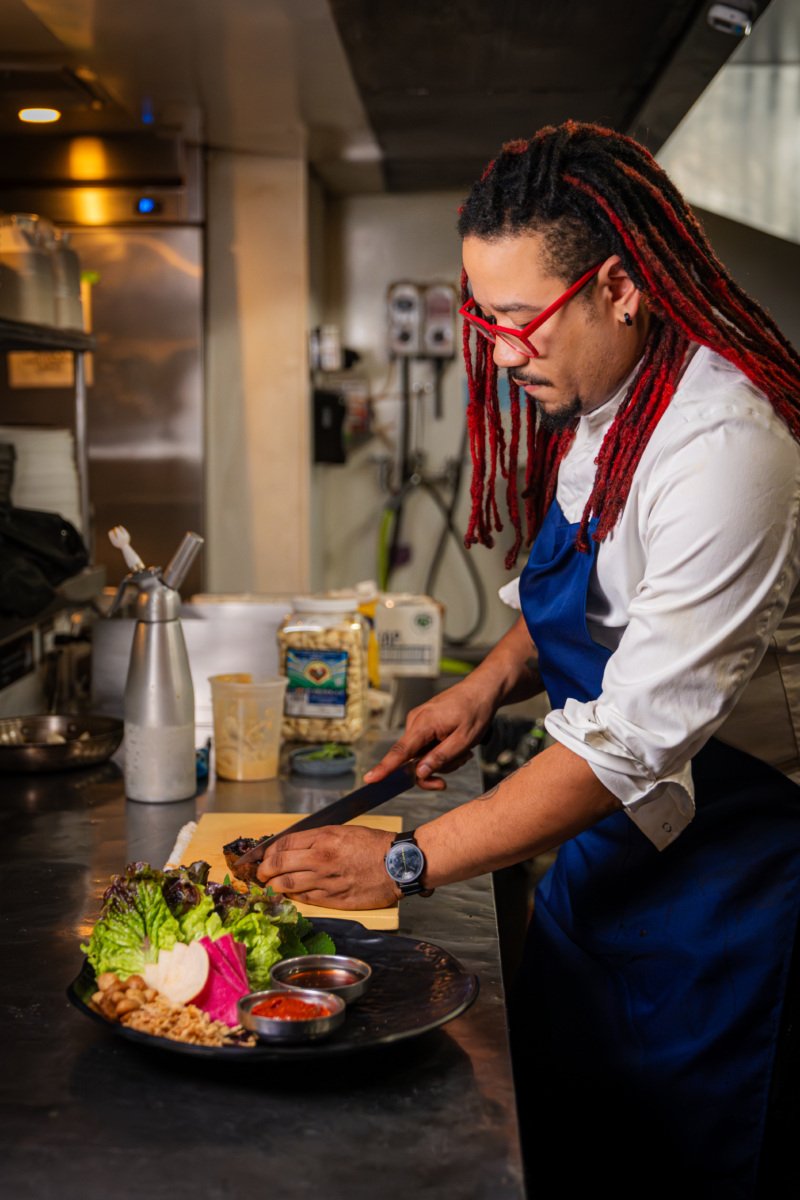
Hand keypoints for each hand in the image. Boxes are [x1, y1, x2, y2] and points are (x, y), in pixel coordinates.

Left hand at [256, 825, 398, 908]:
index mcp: (324, 837)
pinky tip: (289, 894)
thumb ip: (318, 838)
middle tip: (260, 874)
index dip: (268, 851)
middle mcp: (321, 858)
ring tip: (270, 886)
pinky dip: (293, 896)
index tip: (263, 856)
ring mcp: (326, 880)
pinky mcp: (333, 899)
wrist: (398, 864)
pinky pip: (304, 899)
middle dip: (263, 870)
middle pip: (278, 864)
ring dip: (274, 886)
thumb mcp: (344, 831)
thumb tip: (295, 846)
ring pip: (287, 884)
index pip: (283, 844)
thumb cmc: (375, 845)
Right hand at [364, 676, 496, 789]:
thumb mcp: (464, 740)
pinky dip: (441, 750)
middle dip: (436, 768)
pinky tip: (456, 743)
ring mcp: (418, 721)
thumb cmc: (475, 711)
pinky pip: (426, 746)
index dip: (385, 768)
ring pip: (423, 755)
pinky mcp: (423, 723)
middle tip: (461, 762)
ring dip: (443, 759)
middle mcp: (415, 721)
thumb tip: (419, 772)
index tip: (371, 779)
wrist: (481, 690)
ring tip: (463, 749)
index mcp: (423, 724)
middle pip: (414, 759)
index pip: (400, 752)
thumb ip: (440, 758)